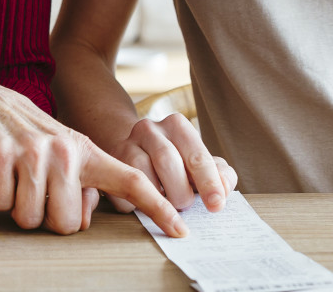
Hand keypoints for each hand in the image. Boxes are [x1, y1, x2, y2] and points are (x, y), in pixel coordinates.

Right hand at [0, 73, 188, 236]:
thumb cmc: (28, 135)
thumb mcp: (64, 152)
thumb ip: (82, 183)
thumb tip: (84, 219)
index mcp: (87, 152)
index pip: (130, 181)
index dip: (157, 207)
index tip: (181, 228)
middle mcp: (64, 151)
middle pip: (68, 224)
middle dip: (50, 218)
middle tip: (40, 192)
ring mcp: (32, 152)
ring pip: (32, 219)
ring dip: (21, 208)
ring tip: (19, 179)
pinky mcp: (0, 155)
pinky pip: (3, 205)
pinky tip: (0, 172)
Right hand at [106, 113, 236, 213]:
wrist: (133, 149)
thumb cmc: (175, 160)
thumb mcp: (198, 162)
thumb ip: (217, 173)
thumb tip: (224, 189)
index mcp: (177, 125)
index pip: (196, 155)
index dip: (208, 182)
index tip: (216, 205)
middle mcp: (149, 129)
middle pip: (168, 163)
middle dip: (180, 192)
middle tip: (186, 206)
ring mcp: (125, 145)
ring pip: (142, 176)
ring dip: (159, 200)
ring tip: (168, 206)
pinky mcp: (109, 165)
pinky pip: (122, 190)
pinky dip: (137, 205)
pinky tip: (144, 206)